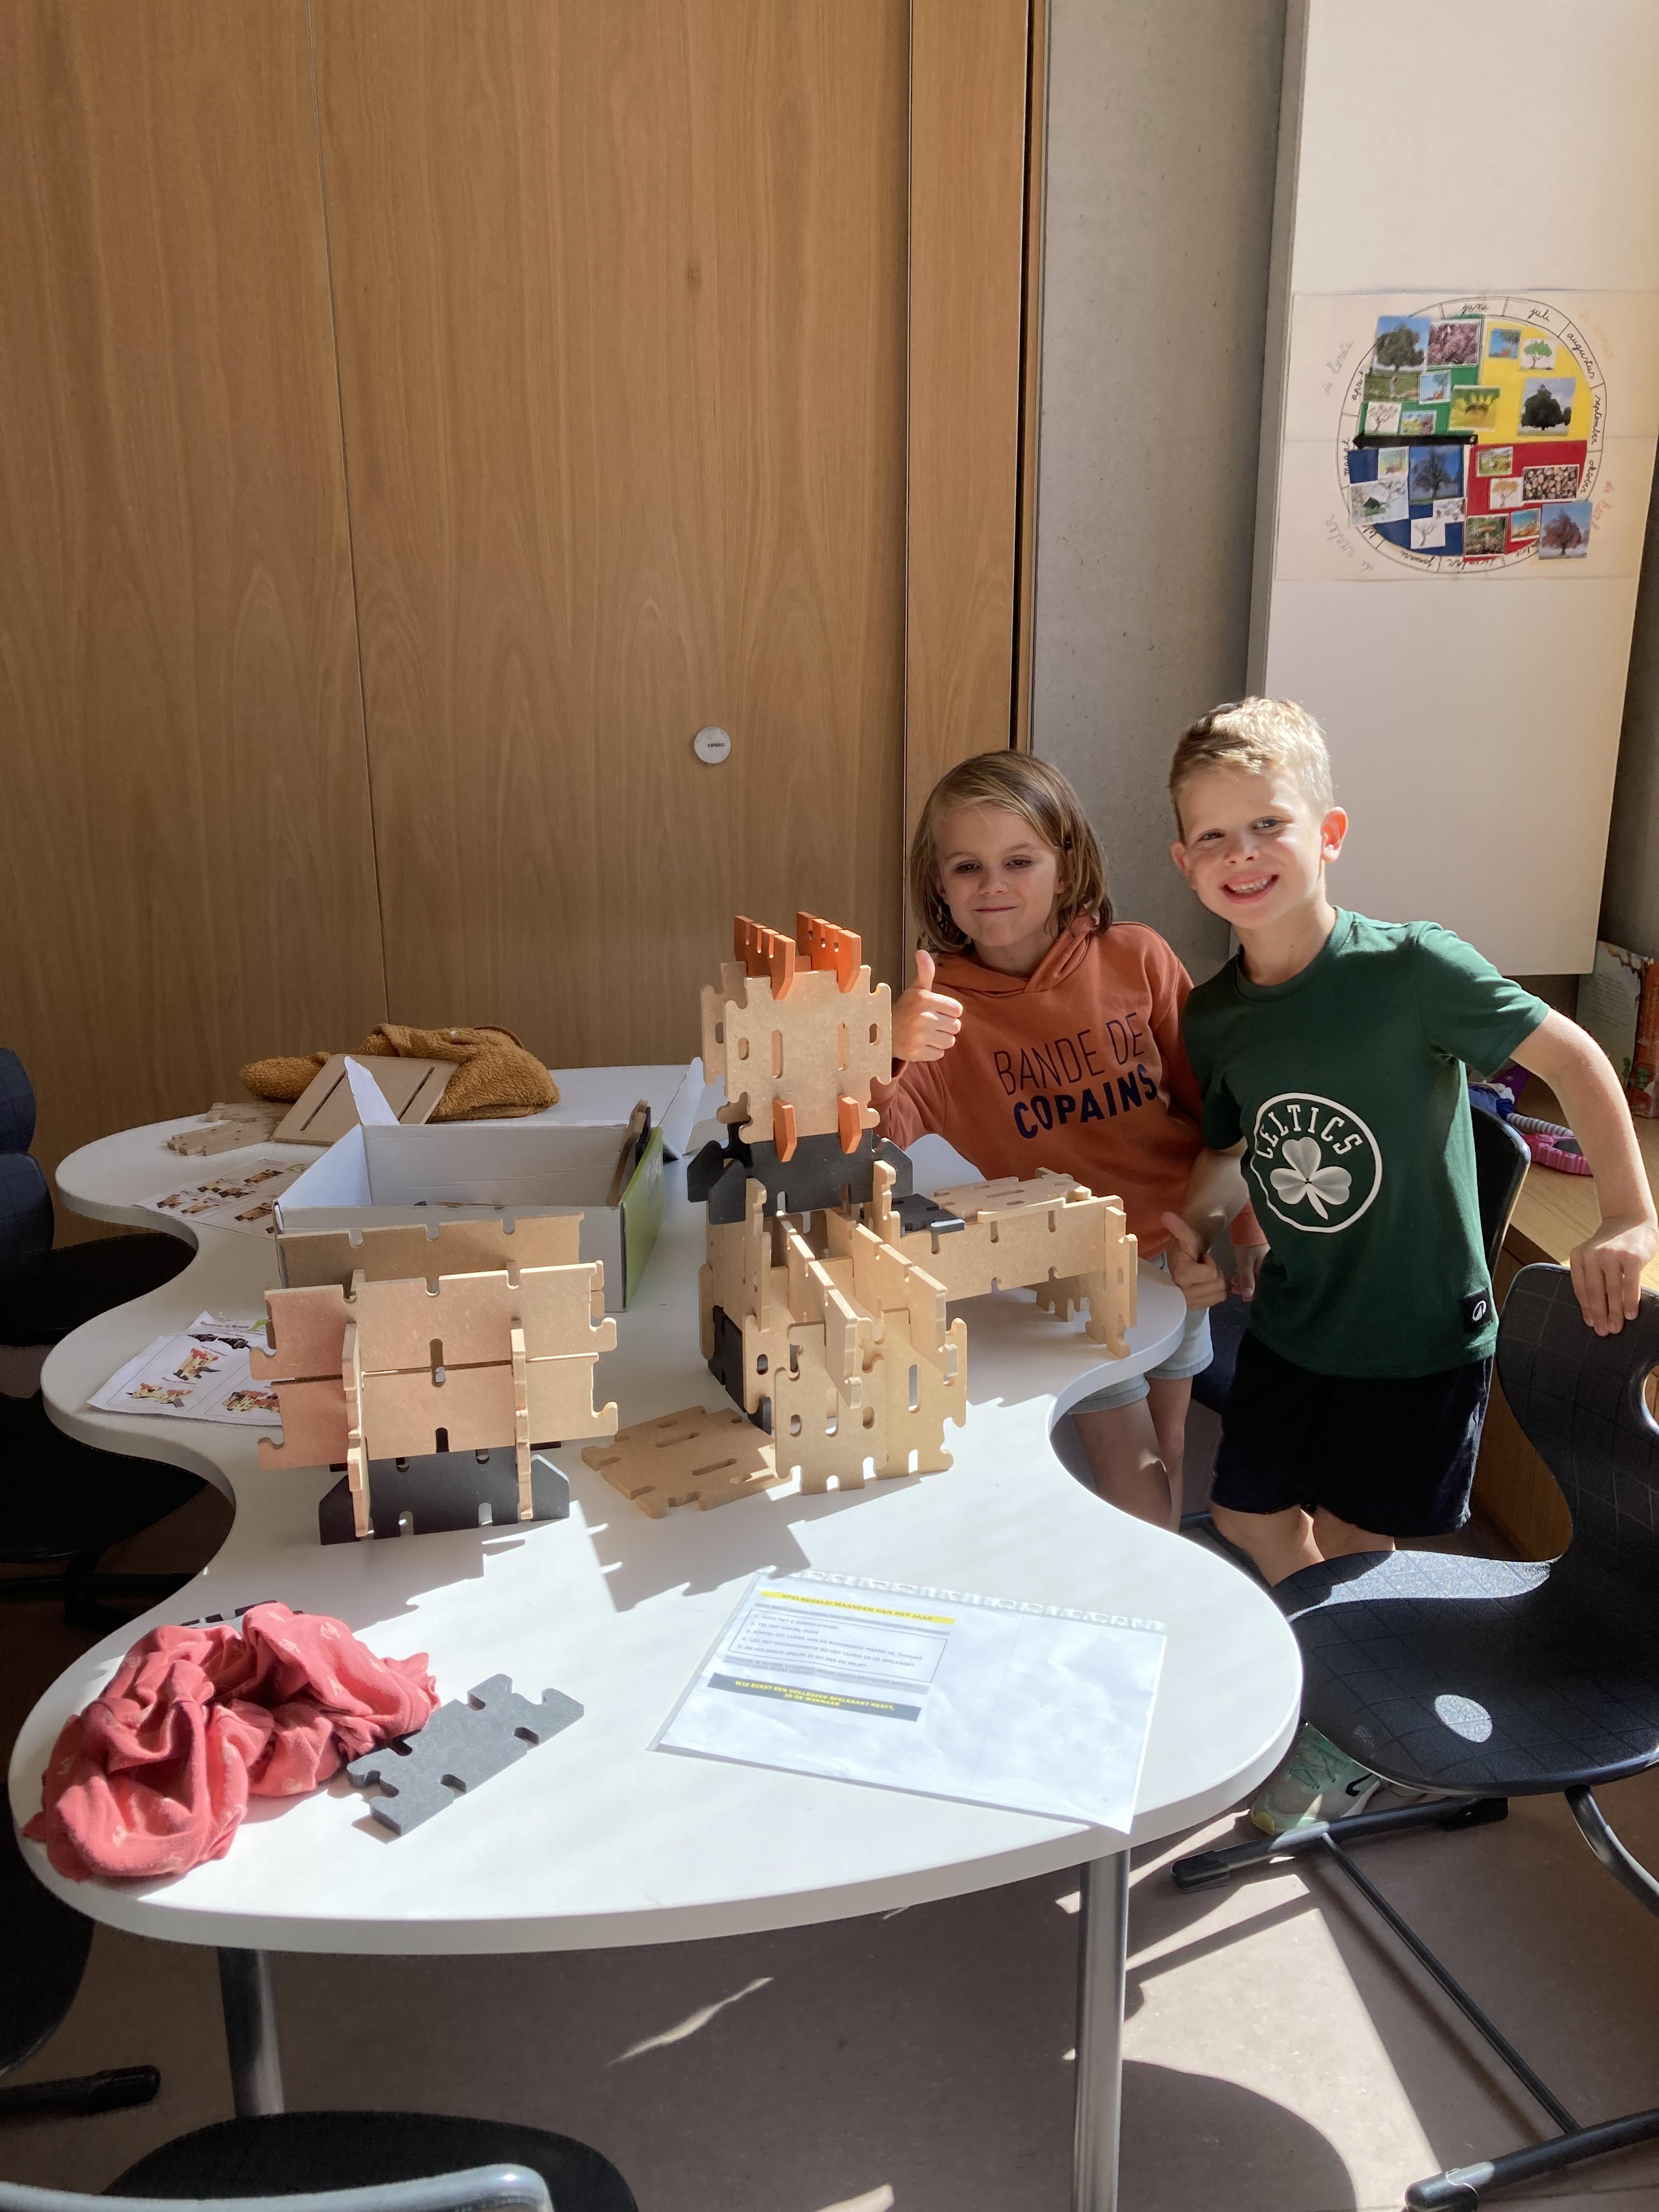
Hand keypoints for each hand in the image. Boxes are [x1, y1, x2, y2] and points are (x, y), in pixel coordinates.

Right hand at [891, 949, 963, 1063]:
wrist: (884, 1033)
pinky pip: (939, 1054)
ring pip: (949, 1041)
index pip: (957, 1010)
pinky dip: (933, 1051)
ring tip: (927, 1034)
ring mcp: (918, 1037)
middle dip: (946, 1026)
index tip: (937, 1010)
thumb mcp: (916, 989)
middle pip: (955, 1026)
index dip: (950, 1011)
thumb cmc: (906, 1009)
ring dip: (941, 1039)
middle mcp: (922, 1017)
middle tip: (931, 1023)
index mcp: (924, 999)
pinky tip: (922, 1044)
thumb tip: (922, 951)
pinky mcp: (916, 1053)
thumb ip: (925, 972)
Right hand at [1160, 1211, 1226, 1309]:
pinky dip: (1216, 1290)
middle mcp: (1183, 1293)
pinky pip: (1219, 1299)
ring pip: (1220, 1292)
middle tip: (1203, 1265)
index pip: (1212, 1274)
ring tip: (1204, 1273)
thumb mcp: (1187, 1236)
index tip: (1200, 1258)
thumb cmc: (1186, 1248)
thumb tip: (1166, 1215)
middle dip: (1215, 1272)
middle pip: (1218, 1284)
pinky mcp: (1196, 1307)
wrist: (1179, 1259)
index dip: (1210, 1263)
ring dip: (1216, 1281)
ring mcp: (1190, 1302)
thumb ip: (1179, 1227)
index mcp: (1182, 1275)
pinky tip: (1206, 1282)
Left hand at [1229, 1239, 1267, 1300]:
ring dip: (1244, 1280)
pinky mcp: (1259, 1253)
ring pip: (1255, 1274)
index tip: (1243, 1298)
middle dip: (1247, 1287)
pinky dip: (1246, 1272)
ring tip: (1233, 1283)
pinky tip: (1238, 1273)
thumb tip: (1248, 1296)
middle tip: (1234, 1290)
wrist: (1249, 1220)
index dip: (1253, 1294)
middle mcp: (1269, 1266)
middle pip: (1259, 1281)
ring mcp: (1265, 1259)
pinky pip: (1254, 1267)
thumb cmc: (1248, 1241)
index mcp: (1268, 1269)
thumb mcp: (1246, 1261)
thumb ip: (1247, 1278)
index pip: (1263, 1287)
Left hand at [1569, 1213, 1656, 1334]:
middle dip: (1599, 1315)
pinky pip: (1629, 1285)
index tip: (1590, 1324)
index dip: (1586, 1308)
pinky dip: (1630, 1302)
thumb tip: (1596, 1312)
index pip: (1581, 1288)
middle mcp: (1592, 1255)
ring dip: (1614, 1313)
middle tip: (1603, 1332)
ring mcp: (1612, 1255)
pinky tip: (1630, 1315)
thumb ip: (1594, 1277)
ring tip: (1616, 1328)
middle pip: (1595, 1292)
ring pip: (1612, 1291)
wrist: (1631, 1219)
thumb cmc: (1613, 1245)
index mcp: (1579, 1256)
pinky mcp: (1631, 1257)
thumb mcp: (1595, 1256)